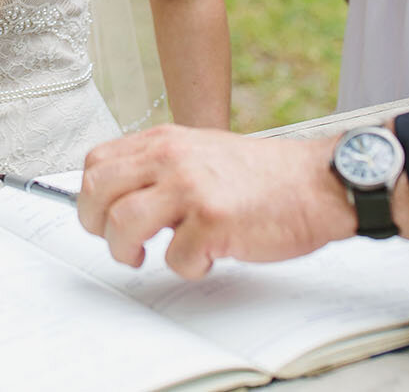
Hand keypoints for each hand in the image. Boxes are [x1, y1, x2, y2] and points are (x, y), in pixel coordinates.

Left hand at [78, 126, 352, 279]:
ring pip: (121, 224)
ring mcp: (190, 187)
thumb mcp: (201, 153)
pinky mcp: (213, 220)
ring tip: (148, 257)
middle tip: (120, 244)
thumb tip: (120, 200)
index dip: (90, 197)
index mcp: (164, 140)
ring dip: (126, 251)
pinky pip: (174, 257)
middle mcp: (171, 157)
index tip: (102, 218)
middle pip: (96, 191)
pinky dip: (186, 267)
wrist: (317, 182)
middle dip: (96, 227)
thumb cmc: (263, 176)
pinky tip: (206, 257)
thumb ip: (161, 169)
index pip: (96, 162)